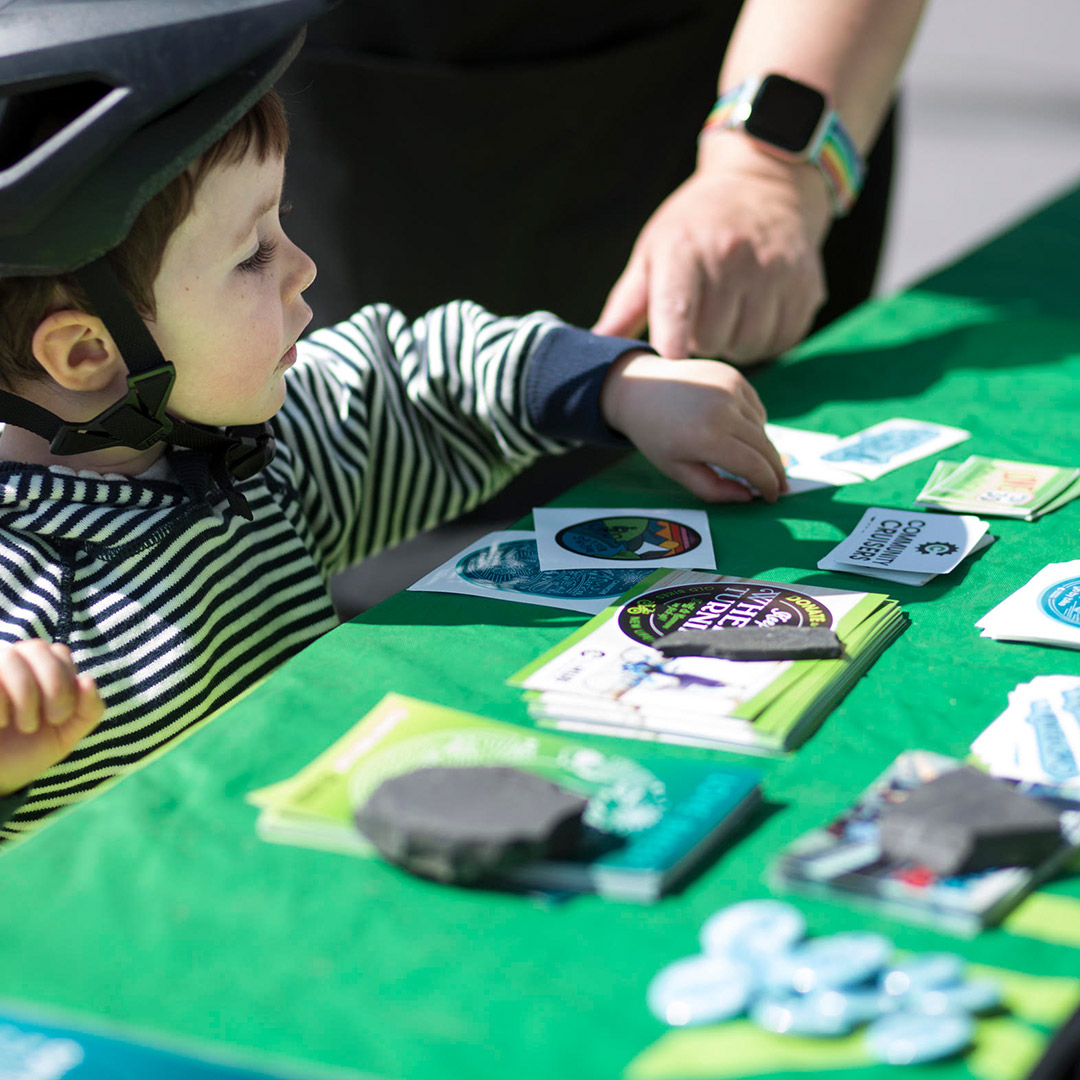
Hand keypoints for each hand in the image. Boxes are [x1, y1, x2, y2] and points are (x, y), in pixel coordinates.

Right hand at [0, 641, 103, 796]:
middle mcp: (11, 665)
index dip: (67, 681)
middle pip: (37, 647)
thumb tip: (87, 679)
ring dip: (26, 693)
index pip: (59, 653)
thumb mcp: (66, 735)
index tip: (62, 718)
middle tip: (52, 720)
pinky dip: (0, 701)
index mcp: (38, 671)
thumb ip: (88, 710)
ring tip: (26, 725)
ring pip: (10, 655)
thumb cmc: (27, 752)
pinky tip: (0, 723)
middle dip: (54, 685)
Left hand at [594, 136, 831, 362]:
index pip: (678, 307)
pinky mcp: (807, 287)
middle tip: (701, 314)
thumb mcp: (654, 252)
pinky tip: (756, 311)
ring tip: (728, 310)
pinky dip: (765, 337)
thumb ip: (626, 305)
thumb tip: (592, 347)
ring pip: (747, 346)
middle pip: (711, 340)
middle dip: (701, 339)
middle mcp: (733, 258)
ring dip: (734, 341)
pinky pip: (780, 341)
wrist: (767, 185)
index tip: (671, 361)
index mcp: (686, 250)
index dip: (673, 341)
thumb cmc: (695, 227)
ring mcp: (776, 272)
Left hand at [601, 349, 786, 501]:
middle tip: (780, 488)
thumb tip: (749, 496)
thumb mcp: (676, 470)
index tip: (773, 498)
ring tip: (747, 458)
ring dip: (761, 447)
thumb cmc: (655, 436)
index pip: (753, 465)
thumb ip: (712, 489)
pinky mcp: (733, 376)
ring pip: (762, 427)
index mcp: (706, 437)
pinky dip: (753, 423)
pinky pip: (756, 408)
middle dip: (775, 470)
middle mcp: (723, 409)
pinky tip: (736, 430)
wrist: (638, 389)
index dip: (767, 485)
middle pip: (765, 447)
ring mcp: (730, 388)